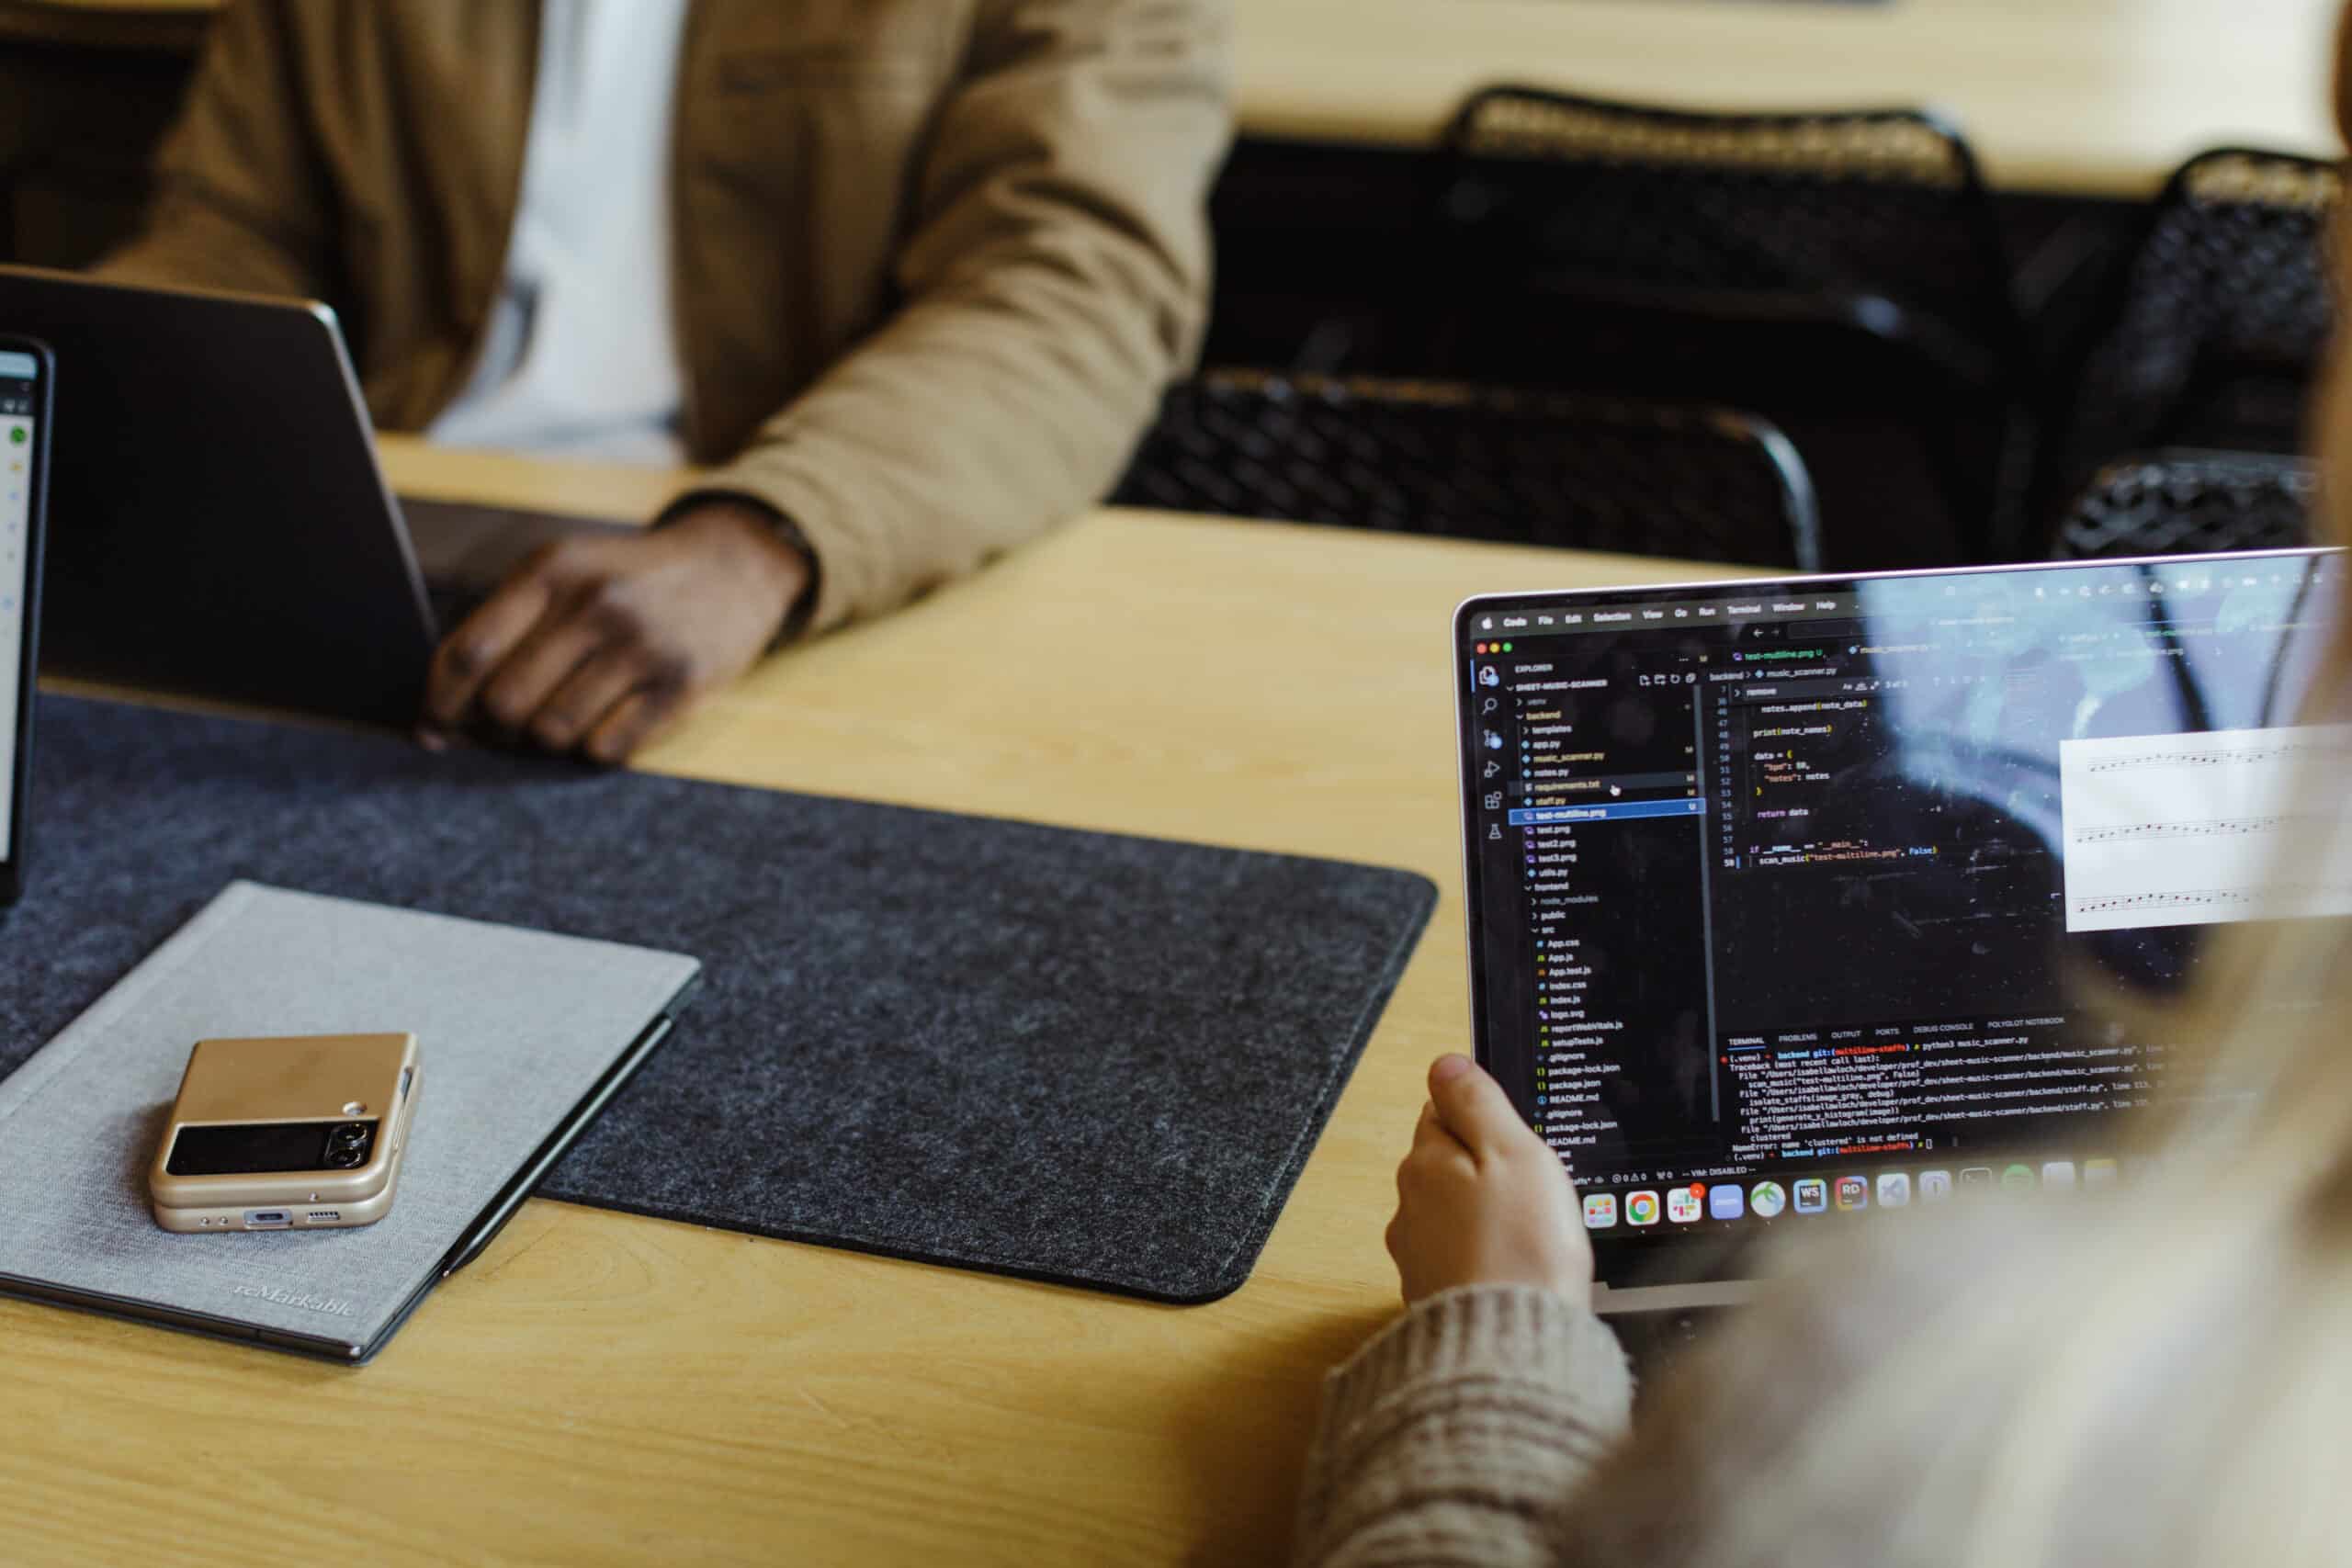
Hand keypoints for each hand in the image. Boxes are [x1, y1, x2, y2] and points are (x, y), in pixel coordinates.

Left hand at [422, 501, 809, 761]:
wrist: (732, 568)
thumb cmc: (629, 580)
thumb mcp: (567, 571)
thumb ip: (504, 626)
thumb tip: (436, 719)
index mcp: (553, 570)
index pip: (469, 652)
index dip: (439, 703)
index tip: (434, 729)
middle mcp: (596, 604)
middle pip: (505, 703)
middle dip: (495, 728)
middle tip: (507, 727)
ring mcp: (642, 645)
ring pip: (552, 732)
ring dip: (545, 740)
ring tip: (558, 721)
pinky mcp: (681, 685)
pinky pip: (607, 748)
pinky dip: (593, 748)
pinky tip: (604, 723)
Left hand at [1385, 1054, 1593, 1304]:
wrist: (1514, 1347)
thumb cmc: (1523, 1248)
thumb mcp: (1514, 1151)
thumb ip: (1476, 1101)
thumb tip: (1446, 1062)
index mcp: (1425, 1162)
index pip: (1441, 1113)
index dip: (1484, 1122)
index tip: (1517, 1140)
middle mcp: (1408, 1206)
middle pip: (1446, 1166)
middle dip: (1484, 1172)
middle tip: (1532, 1193)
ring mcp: (1417, 1255)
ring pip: (1453, 1215)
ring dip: (1484, 1220)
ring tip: (1529, 1238)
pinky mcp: (1434, 1296)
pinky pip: (1461, 1261)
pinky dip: (1485, 1261)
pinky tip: (1515, 1272)